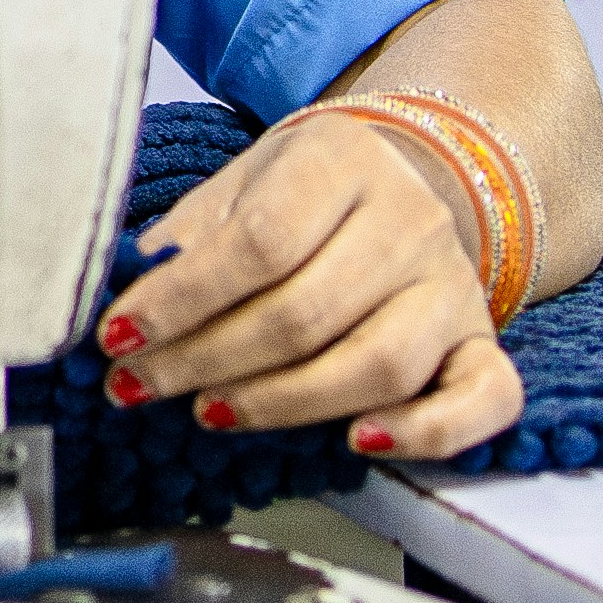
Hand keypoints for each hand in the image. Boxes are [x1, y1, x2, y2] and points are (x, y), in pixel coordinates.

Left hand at [105, 108, 517, 458]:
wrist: (401, 182)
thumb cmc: (301, 196)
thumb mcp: (236, 188)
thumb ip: (185, 243)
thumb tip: (124, 306)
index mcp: (340, 160)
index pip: (259, 241)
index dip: (182, 299)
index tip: (120, 337)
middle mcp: (410, 219)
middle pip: (306, 313)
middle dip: (208, 360)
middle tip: (144, 385)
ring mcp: (453, 284)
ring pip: (378, 365)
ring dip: (283, 403)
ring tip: (212, 410)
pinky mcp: (481, 340)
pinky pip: (482, 398)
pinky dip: (426, 432)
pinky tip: (360, 441)